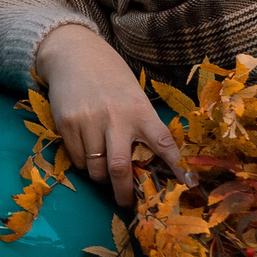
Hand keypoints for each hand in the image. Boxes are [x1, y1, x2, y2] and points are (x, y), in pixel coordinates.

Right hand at [36, 23, 191, 206]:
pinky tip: (87, 150)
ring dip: (101, 177)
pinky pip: (77, 159)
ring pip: (96, 169)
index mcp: (139, 109)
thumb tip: (146, 163)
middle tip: (126, 203)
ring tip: (103, 170)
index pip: (163, 142)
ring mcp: (89, 121)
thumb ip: (140, 124)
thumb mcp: (133, 95)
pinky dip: (84, 163)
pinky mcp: (67, 124)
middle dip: (124, 193)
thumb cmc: (110, 77)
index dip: (177, 165)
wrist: (74, 53)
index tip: (189, 183)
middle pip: (121, 168)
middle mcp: (115, 117)